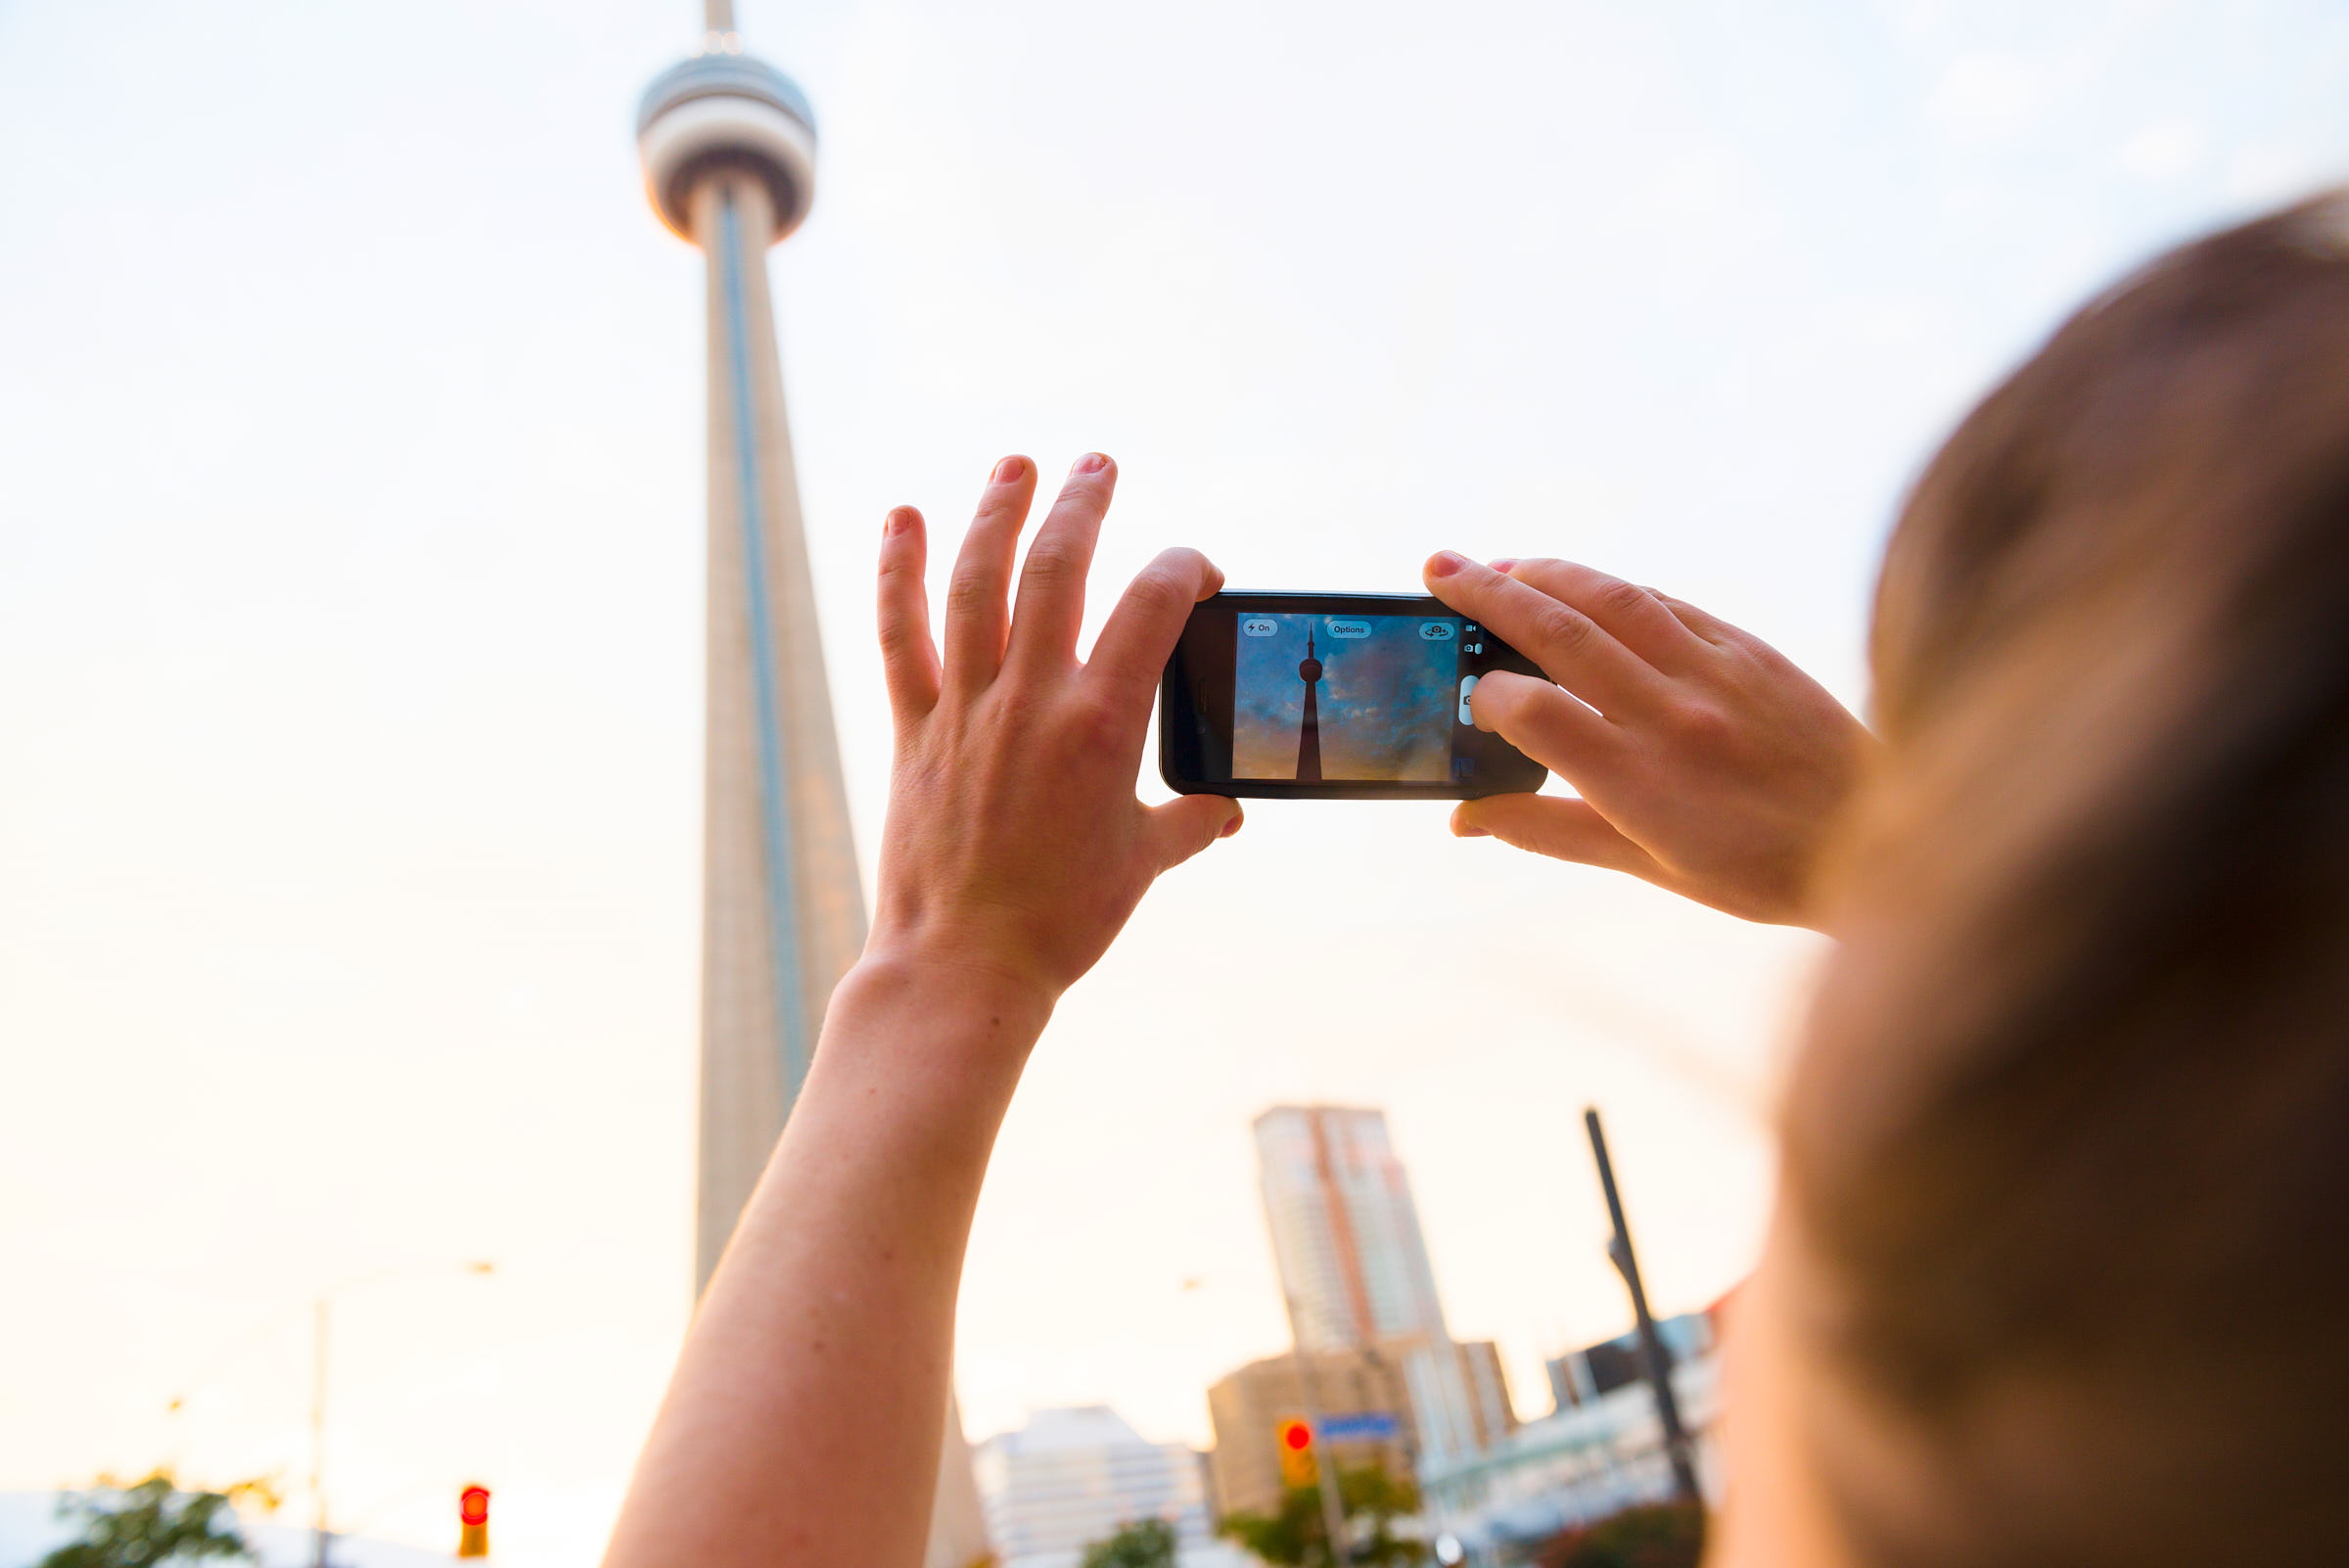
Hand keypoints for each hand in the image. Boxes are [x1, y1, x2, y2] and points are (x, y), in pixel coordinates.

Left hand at [866, 453, 1241, 999]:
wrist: (965, 963)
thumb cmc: (1063, 920)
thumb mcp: (1144, 864)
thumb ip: (1188, 821)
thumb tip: (1223, 807)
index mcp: (1102, 725)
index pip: (1153, 607)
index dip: (1183, 570)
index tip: (1195, 572)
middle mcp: (1031, 700)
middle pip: (1059, 568)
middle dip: (1083, 504)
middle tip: (1098, 463)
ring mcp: (966, 708)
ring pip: (978, 582)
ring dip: (996, 512)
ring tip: (1015, 464)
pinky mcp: (915, 728)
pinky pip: (900, 635)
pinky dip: (898, 572)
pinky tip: (903, 518)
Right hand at [1424, 553, 1870, 926]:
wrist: (1879, 837)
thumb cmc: (1757, 870)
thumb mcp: (1647, 866)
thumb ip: (1550, 832)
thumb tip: (1464, 819)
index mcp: (1639, 782)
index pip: (1534, 713)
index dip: (1487, 697)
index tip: (1471, 697)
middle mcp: (1672, 716)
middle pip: (1559, 632)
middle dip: (1488, 594)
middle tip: (1439, 569)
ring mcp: (1714, 673)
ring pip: (1612, 598)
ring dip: (1546, 572)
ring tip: (1498, 566)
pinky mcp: (1748, 649)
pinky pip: (1666, 603)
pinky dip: (1613, 589)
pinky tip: (1581, 588)